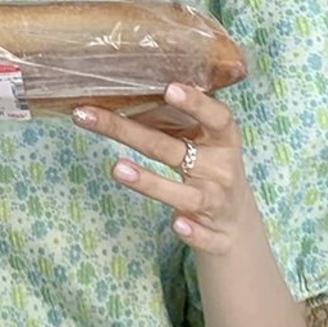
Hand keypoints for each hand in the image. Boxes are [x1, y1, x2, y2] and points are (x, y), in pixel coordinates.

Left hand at [72, 83, 253, 254]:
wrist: (236, 225)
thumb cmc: (208, 171)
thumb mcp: (199, 144)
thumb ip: (170, 123)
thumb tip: (124, 97)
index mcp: (222, 141)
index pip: (215, 117)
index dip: (196, 103)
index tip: (169, 88)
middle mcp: (221, 170)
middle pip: (173, 150)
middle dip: (129, 132)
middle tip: (91, 116)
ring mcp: (219, 204)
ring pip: (188, 195)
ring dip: (152, 183)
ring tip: (118, 168)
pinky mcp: (216, 238)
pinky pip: (203, 235)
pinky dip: (192, 231)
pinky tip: (177, 225)